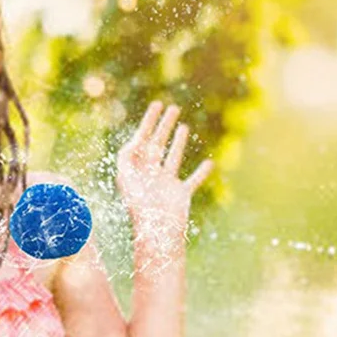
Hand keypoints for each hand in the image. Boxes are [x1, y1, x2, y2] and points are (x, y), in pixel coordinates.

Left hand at [116, 100, 213, 246]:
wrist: (156, 231)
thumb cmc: (140, 208)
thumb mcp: (127, 178)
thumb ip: (126, 157)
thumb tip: (134, 141)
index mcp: (137, 169)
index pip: (142, 139)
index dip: (148, 122)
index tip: (157, 105)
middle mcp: (151, 174)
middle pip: (157, 144)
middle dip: (163, 126)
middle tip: (172, 107)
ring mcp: (167, 184)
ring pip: (173, 158)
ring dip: (178, 142)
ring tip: (183, 126)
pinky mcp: (181, 194)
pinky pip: (193, 180)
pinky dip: (202, 172)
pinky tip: (210, 163)